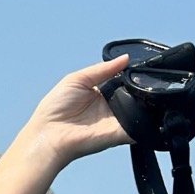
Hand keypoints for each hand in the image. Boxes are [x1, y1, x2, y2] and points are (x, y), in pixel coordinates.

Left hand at [24, 54, 133, 169]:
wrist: (49, 135)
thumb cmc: (55, 108)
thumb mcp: (77, 79)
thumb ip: (102, 69)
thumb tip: (126, 58)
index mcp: (102, 93)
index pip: (124, 81)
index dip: (132, 73)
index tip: (141, 63)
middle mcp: (112, 107)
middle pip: (135, 93)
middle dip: (141, 85)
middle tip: (144, 76)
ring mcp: (118, 120)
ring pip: (141, 107)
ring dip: (145, 98)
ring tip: (143, 88)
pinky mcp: (121, 133)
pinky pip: (140, 125)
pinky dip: (144, 118)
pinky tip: (144, 106)